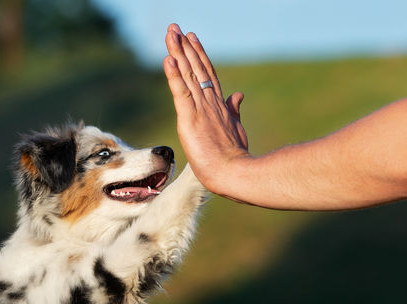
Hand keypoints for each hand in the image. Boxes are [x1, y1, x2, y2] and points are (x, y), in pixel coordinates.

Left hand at [164, 24, 249, 196]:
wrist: (234, 172)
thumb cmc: (235, 156)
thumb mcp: (235, 128)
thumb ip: (234, 109)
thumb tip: (238, 94)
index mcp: (219, 104)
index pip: (206, 73)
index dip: (198, 55)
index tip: (190, 38)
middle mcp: (210, 102)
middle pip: (196, 68)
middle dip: (185, 47)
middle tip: (175, 28)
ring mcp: (201, 109)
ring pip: (187, 75)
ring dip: (178, 53)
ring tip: (170, 34)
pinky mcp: (191, 118)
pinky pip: (180, 92)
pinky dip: (174, 76)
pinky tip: (168, 59)